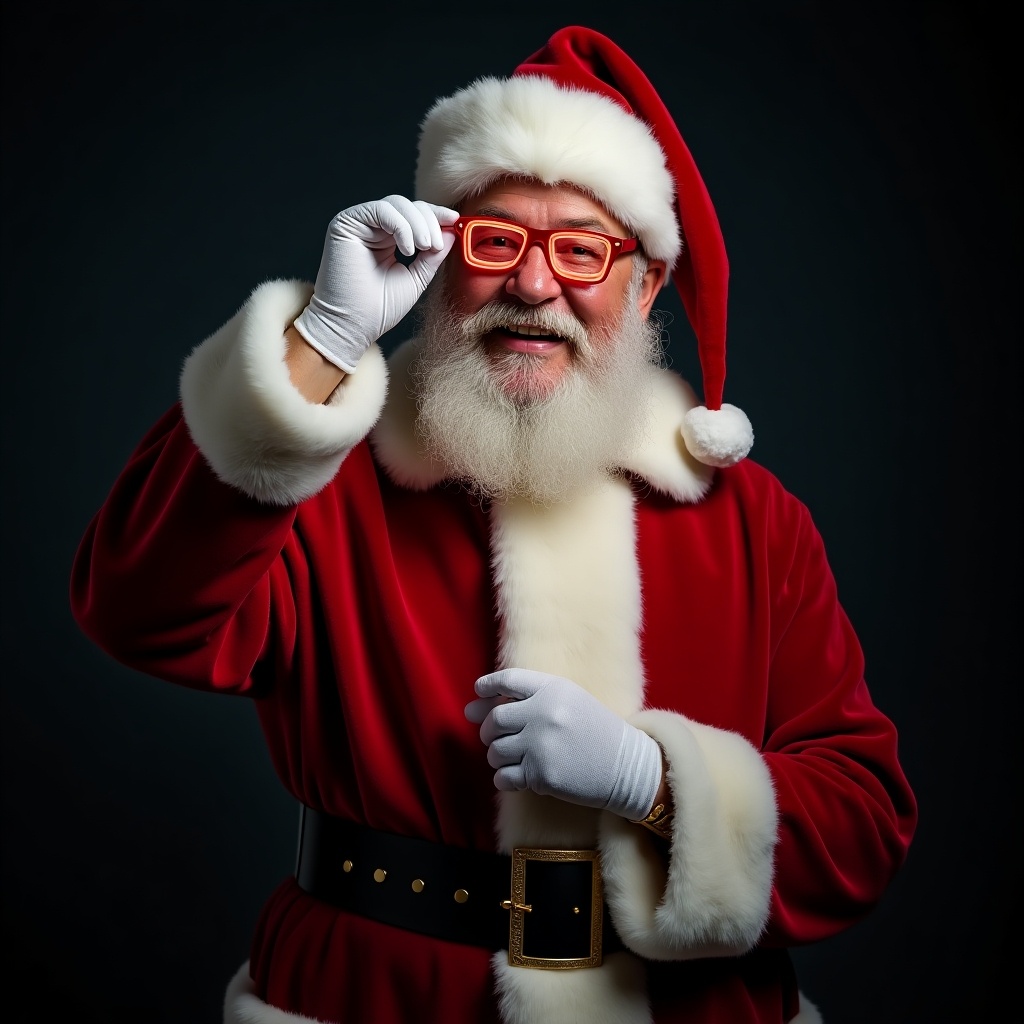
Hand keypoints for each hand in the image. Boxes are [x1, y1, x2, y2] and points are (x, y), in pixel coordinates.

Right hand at [293, 196, 457, 371]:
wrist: (352, 327)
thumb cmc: (379, 310)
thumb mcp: (416, 279)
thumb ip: (432, 256)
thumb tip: (451, 230)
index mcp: (387, 240)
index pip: (414, 216)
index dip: (435, 215)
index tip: (455, 220)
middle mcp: (372, 229)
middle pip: (407, 205)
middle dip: (429, 220)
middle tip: (436, 246)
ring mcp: (358, 225)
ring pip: (395, 204)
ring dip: (417, 223)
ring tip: (425, 248)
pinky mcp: (346, 224)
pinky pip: (380, 210)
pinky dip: (401, 226)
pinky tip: (408, 249)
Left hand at [465, 668, 661, 819]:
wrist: (626, 766)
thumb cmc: (594, 730)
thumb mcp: (567, 701)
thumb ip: (522, 699)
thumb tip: (469, 709)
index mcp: (553, 688)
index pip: (506, 679)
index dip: (487, 687)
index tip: (480, 696)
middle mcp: (544, 713)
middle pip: (494, 720)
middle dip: (489, 731)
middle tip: (499, 738)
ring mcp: (542, 745)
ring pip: (495, 751)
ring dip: (498, 756)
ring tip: (515, 758)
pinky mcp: (542, 775)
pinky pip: (503, 777)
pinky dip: (505, 779)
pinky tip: (518, 776)